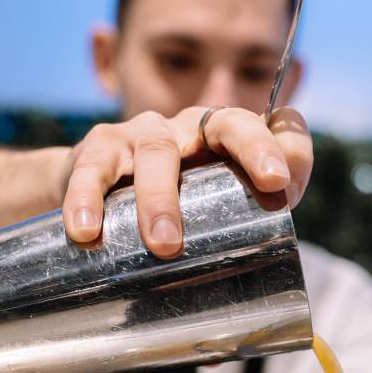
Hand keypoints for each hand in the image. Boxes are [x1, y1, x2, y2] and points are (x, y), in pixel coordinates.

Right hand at [59, 106, 311, 255]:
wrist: (88, 194)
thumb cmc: (167, 207)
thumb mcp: (209, 213)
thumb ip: (245, 224)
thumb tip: (265, 249)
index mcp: (226, 137)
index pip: (270, 125)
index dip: (285, 146)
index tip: (285, 185)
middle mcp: (191, 127)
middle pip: (227, 123)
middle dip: (251, 152)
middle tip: (269, 189)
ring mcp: (144, 133)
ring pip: (158, 153)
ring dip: (160, 199)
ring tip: (164, 244)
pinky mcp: (98, 149)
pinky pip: (93, 171)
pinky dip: (87, 200)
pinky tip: (86, 231)